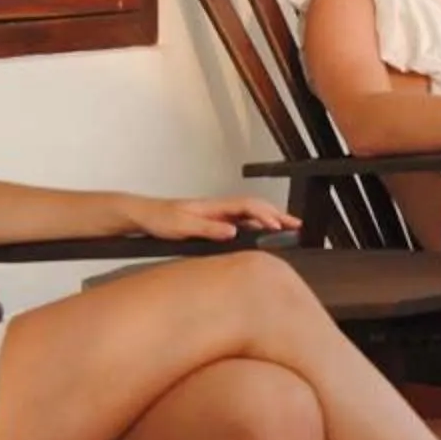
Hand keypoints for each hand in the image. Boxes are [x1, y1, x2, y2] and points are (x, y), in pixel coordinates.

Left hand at [133, 196, 300, 241]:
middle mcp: (218, 207)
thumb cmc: (160, 219)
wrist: (144, 215)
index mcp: (214, 206)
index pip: (248, 206)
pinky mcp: (213, 221)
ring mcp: (217, 213)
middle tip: (297, 225)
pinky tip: (262, 234)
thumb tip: (232, 232)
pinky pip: (242, 221)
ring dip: (270, 218)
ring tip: (287, 228)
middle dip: (277, 214)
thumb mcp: (182, 226)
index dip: (265, 215)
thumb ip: (207, 229)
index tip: (278, 225)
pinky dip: (257, 225)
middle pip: (255, 206)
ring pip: (250, 213)